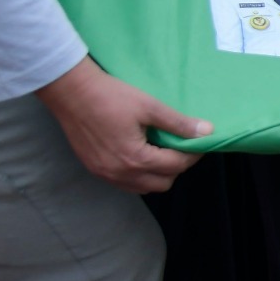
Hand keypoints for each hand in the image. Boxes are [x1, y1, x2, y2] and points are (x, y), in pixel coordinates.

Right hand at [38, 57, 208, 193]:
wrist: (72, 93)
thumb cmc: (111, 97)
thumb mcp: (149, 106)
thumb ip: (178, 123)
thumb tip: (207, 131)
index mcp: (136, 159)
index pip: (176, 166)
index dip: (193, 154)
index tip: (200, 142)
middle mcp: (121, 174)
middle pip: (162, 183)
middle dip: (177, 167)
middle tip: (181, 147)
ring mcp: (105, 175)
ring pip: (144, 187)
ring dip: (158, 174)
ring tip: (162, 151)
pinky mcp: (95, 170)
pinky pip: (126, 184)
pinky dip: (139, 176)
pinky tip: (141, 156)